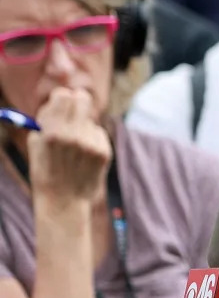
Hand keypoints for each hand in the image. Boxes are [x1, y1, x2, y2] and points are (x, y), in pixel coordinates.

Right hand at [28, 88, 110, 203]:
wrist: (63, 201)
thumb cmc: (46, 171)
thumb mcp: (36, 144)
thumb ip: (47, 120)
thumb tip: (61, 98)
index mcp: (51, 132)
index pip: (63, 95)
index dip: (62, 98)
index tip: (62, 102)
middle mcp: (72, 135)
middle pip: (82, 99)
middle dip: (77, 103)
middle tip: (74, 112)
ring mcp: (90, 144)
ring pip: (90, 120)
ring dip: (83, 127)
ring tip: (75, 147)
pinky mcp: (104, 152)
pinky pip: (99, 134)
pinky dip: (93, 140)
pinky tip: (84, 156)